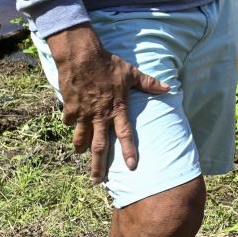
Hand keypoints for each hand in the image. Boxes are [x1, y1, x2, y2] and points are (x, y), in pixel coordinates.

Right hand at [45, 24, 171, 179]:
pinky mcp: (69, 108)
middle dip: (98, 165)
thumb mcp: (131, 73)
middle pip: (99, 146)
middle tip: (96, 180)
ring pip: (80, 137)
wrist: (82, 56)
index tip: (131, 166)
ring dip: (80, 148)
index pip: (126, 134)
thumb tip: (168, 87)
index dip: (128, 150)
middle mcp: (100, 115)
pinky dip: (70, 124)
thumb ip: (149, 83)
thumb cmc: (108, 64)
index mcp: (117, 108)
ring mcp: (83, 113)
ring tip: (80, 154)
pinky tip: (70, 124)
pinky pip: (68, 121)